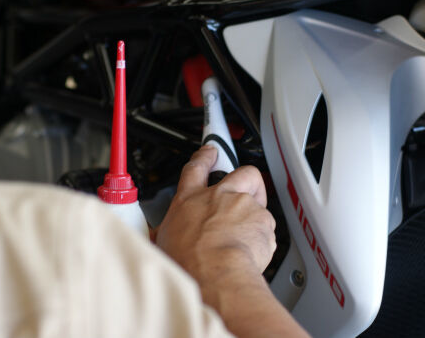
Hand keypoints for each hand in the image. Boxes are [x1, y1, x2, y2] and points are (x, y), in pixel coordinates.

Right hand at [155, 145, 276, 284]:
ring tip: (248, 236)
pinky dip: (263, 237)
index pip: (196, 168)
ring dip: (256, 216)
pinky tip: (253, 250)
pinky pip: (267, 226)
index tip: (210, 152)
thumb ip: (166, 233)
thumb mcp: (164, 243)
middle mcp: (218, 197)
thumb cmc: (188, 261)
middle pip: (241, 173)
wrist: (214, 272)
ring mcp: (242, 205)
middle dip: (247, 178)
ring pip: (259, 201)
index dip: (205, 157)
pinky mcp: (262, 219)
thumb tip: (157, 238)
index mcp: (189, 200)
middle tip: (247, 188)